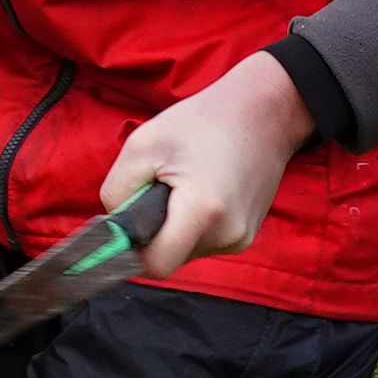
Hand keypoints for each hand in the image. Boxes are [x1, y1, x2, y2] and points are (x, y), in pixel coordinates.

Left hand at [103, 52, 310, 275]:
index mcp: (202, 212)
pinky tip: (202, 191)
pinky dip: (193, 224)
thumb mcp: (142, 145)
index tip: (127, 224)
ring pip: (186, 250)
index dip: (132, 250)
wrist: (264, 112)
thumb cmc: (203, 122)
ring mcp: (241, 238)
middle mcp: (227, 234)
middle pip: (170, 258)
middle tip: (159, 189)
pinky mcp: (247, 235)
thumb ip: (116, 193)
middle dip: (154, 231)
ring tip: (185, 184)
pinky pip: (205, 242)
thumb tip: (114, 227)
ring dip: (174, 227)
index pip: (156, 265)